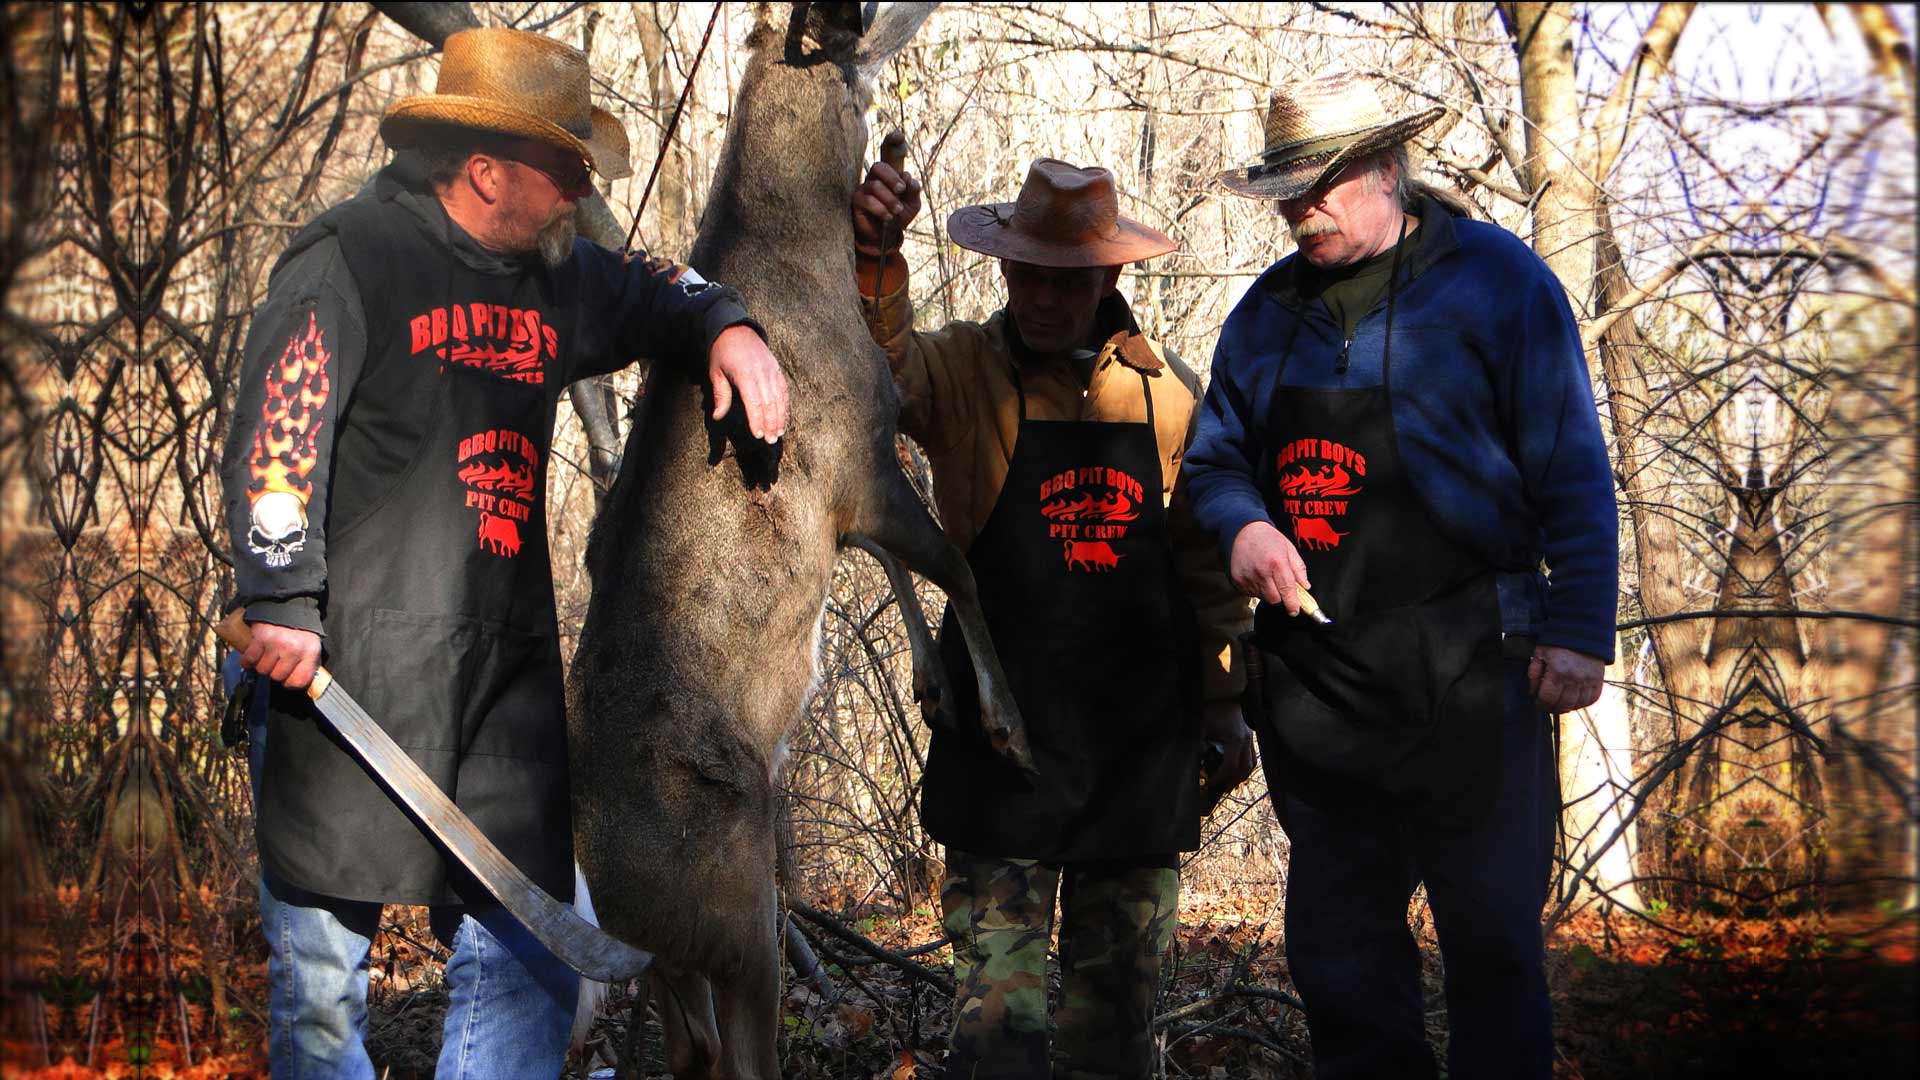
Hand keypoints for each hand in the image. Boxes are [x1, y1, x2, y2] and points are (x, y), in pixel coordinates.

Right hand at [240, 622, 321, 690]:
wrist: (286, 605)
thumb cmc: (298, 631)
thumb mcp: (310, 645)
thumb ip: (307, 664)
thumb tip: (302, 686)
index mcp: (310, 651)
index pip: (299, 681)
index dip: (290, 682)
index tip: (287, 677)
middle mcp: (294, 649)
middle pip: (277, 676)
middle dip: (274, 671)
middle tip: (276, 661)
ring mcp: (276, 643)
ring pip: (262, 669)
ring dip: (261, 664)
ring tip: (266, 654)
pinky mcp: (260, 638)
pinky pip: (249, 660)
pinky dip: (247, 660)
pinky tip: (253, 654)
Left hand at [709, 324, 788, 442]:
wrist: (735, 328)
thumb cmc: (722, 352)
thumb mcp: (716, 372)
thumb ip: (720, 395)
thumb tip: (717, 416)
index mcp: (745, 374)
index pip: (754, 402)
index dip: (757, 419)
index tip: (757, 435)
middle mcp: (761, 373)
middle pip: (769, 403)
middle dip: (771, 423)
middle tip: (770, 440)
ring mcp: (771, 370)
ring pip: (779, 398)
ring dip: (780, 417)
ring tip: (778, 433)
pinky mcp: (776, 369)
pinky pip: (783, 390)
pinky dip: (785, 405)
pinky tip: (784, 418)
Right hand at [850, 146, 921, 257]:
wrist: (885, 237)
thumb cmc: (898, 217)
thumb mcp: (912, 205)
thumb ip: (914, 191)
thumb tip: (909, 177)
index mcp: (891, 175)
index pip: (889, 153)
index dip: (892, 141)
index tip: (899, 136)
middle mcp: (876, 178)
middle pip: (879, 166)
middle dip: (892, 177)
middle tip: (901, 190)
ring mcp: (864, 188)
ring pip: (874, 184)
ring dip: (889, 199)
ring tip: (897, 211)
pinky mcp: (856, 200)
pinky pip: (866, 199)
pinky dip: (880, 208)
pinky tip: (887, 216)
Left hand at [1200, 700, 1255, 814]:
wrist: (1225, 695)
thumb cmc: (1212, 710)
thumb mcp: (1201, 726)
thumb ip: (1198, 744)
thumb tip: (1192, 763)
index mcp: (1235, 739)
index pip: (1230, 766)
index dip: (1219, 777)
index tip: (1209, 782)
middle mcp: (1246, 741)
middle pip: (1244, 769)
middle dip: (1232, 780)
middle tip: (1220, 788)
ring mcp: (1250, 739)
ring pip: (1251, 764)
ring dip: (1241, 776)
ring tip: (1229, 784)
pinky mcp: (1250, 737)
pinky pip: (1252, 757)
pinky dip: (1245, 767)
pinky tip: (1236, 771)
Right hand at [1229, 520, 1310, 614]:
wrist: (1242, 531)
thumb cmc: (1268, 538)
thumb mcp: (1289, 549)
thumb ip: (1299, 569)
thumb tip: (1305, 586)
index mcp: (1277, 563)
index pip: (1287, 590)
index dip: (1292, 603)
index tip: (1295, 610)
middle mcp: (1261, 572)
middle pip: (1274, 599)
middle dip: (1280, 596)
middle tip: (1279, 584)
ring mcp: (1248, 577)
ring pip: (1262, 597)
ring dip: (1268, 592)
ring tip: (1266, 576)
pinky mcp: (1237, 580)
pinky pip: (1250, 593)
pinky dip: (1256, 589)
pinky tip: (1256, 576)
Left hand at [1528, 645, 1605, 711]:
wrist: (1582, 631)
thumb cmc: (1558, 642)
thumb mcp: (1540, 653)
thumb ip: (1534, 673)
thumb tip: (1533, 691)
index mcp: (1558, 672)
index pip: (1548, 698)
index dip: (1540, 703)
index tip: (1537, 702)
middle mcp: (1574, 679)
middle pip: (1563, 705)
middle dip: (1552, 708)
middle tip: (1547, 705)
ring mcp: (1588, 680)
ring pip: (1577, 705)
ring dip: (1567, 707)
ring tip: (1560, 703)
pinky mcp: (1599, 680)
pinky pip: (1592, 699)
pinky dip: (1583, 703)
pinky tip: (1575, 700)